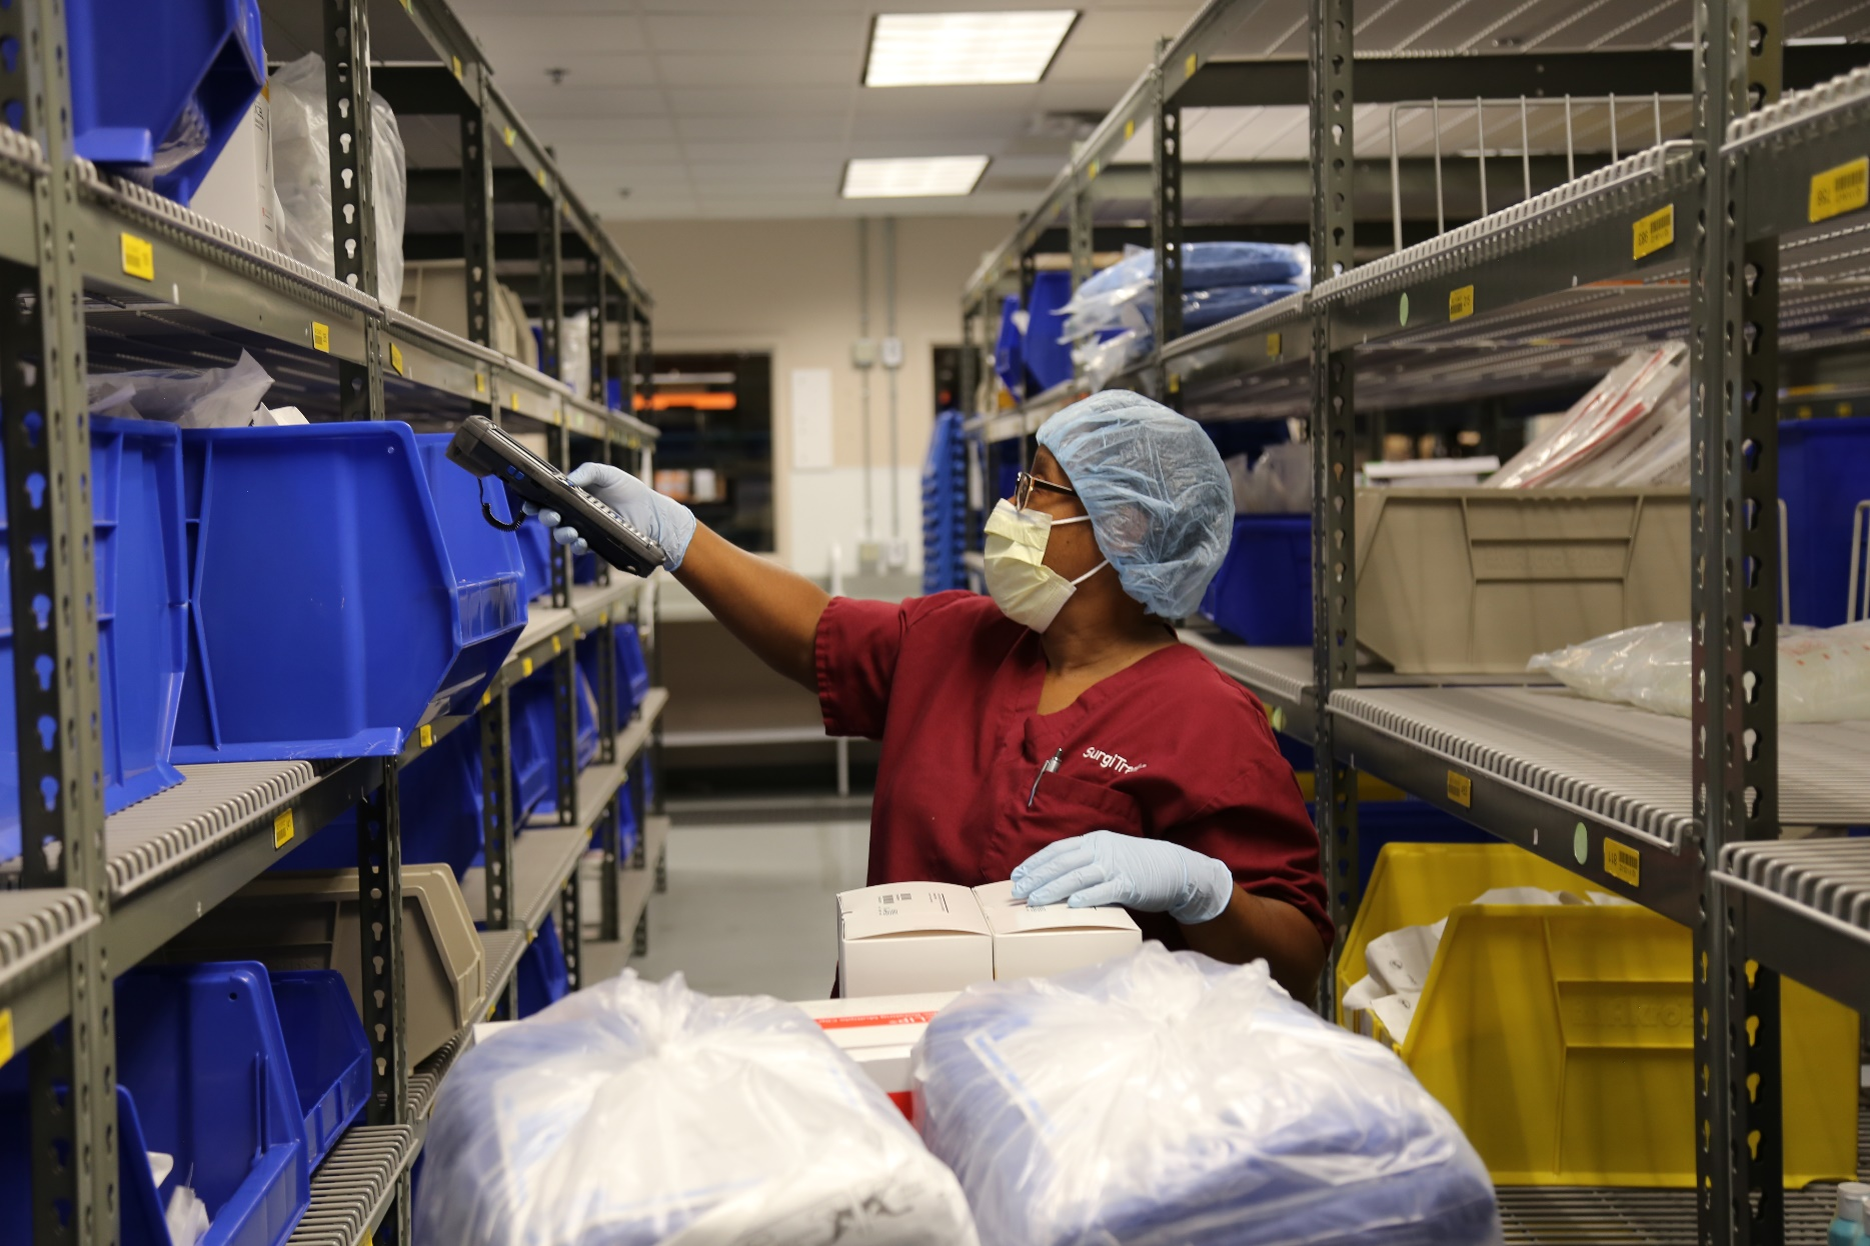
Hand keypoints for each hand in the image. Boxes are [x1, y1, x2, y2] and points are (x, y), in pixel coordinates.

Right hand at [526, 462, 697, 570]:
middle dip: (546, 518)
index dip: (534, 503)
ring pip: (563, 535)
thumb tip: (568, 480)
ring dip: (562, 534)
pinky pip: (580, 548)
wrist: (651, 512)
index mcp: (573, 495)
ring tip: (571, 530)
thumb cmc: (629, 490)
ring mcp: (584, 530)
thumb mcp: (608, 473)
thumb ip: (588, 471)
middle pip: (550, 519)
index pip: (547, 499)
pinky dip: (578, 546)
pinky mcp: (596, 544)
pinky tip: (582, 541)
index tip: (529, 503)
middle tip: (552, 516)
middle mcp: (575, 514)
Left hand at [1009, 830, 1234, 924]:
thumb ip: (1086, 862)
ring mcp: (1114, 866)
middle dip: (1037, 877)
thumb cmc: (1138, 866)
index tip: (1017, 874)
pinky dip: (1086, 897)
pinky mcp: (1128, 883)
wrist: (1175, 868)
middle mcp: (1101, 850)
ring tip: (1035, 900)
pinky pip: (1103, 890)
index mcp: (1094, 841)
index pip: (1058, 850)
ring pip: (1077, 876)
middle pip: (1062, 863)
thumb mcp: (1109, 855)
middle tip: (1018, 891)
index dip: (1036, 862)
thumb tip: (1057, 879)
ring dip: (1053, 889)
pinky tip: (1070, 905)